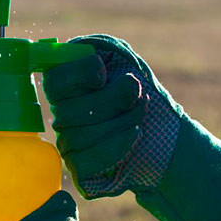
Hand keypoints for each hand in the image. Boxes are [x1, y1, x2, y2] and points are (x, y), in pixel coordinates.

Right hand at [43, 34, 220, 220]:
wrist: (167, 135)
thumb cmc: (143, 94)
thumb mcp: (124, 60)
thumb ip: (99, 49)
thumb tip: (79, 50)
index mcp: (68, 89)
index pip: (53, 82)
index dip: (77, 76)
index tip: (102, 73)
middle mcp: (62, 118)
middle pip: (68, 112)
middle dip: (111, 101)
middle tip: (136, 95)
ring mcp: (69, 146)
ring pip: (78, 137)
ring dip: (119, 122)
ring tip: (140, 114)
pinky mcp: (80, 171)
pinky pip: (84, 162)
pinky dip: (113, 147)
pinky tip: (134, 136)